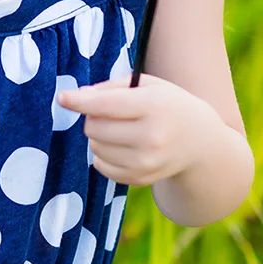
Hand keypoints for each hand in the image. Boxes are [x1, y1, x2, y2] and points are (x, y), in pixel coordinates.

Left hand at [56, 73, 210, 186]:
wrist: (200, 142)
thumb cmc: (168, 104)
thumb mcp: (149, 84)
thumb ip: (112, 87)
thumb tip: (79, 97)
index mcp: (153, 106)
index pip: (106, 105)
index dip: (80, 101)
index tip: (61, 97)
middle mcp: (151, 137)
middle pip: (95, 127)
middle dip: (92, 115)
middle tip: (108, 110)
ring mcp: (146, 163)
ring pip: (95, 146)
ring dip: (98, 134)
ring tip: (119, 127)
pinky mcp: (140, 179)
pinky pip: (101, 166)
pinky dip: (103, 153)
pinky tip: (121, 145)